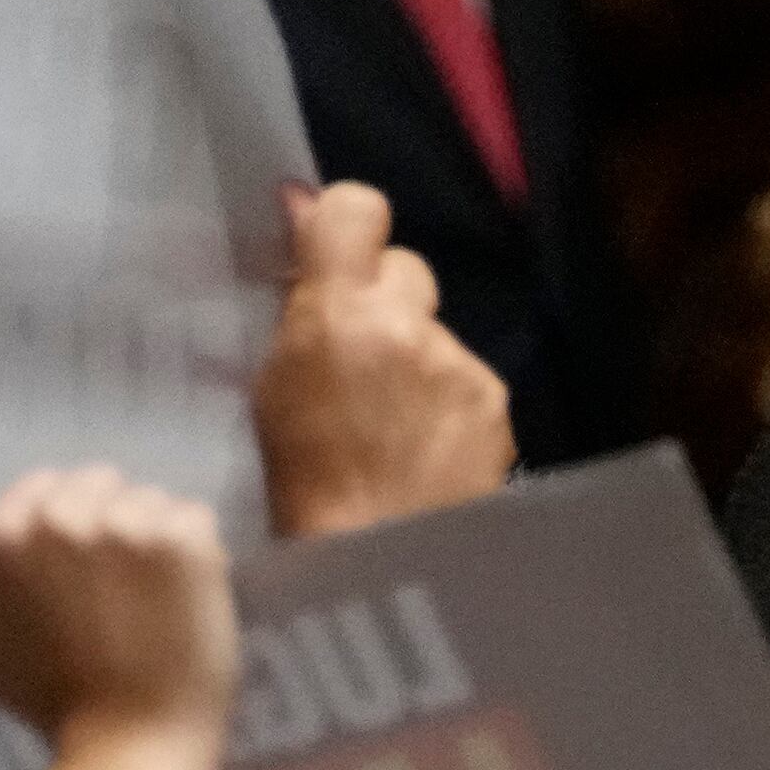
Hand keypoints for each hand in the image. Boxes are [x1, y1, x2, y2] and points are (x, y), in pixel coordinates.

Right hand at [0, 466, 237, 769]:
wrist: (131, 744)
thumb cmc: (52, 706)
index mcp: (3, 533)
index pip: (46, 486)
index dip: (73, 525)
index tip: (88, 572)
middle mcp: (61, 516)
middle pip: (100, 484)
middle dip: (114, 523)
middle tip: (124, 588)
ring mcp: (125, 524)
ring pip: (151, 500)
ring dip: (157, 537)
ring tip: (156, 599)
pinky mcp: (182, 540)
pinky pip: (195, 518)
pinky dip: (199, 553)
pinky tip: (186, 599)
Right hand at [253, 181, 512, 539]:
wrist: (375, 562)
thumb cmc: (304, 482)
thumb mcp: (274, 386)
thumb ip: (300, 304)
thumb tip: (303, 212)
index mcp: (338, 310)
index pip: (357, 207)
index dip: (349, 225)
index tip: (337, 256)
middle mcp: (407, 322)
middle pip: (407, 268)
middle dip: (387, 302)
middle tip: (366, 360)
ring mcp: (459, 362)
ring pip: (438, 332)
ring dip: (419, 361)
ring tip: (395, 426)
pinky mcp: (495, 402)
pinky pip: (469, 380)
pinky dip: (450, 406)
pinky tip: (428, 451)